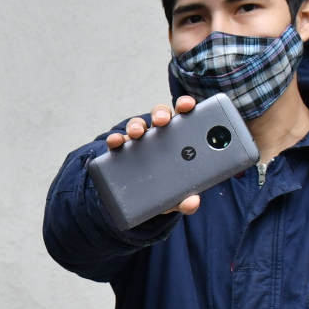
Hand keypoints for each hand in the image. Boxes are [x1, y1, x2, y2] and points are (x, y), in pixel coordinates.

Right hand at [104, 94, 200, 215]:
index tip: (186, 105)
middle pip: (160, 115)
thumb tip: (192, 203)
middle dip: (160, 114)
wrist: (138, 200)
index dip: (185, 106)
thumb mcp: (177, 196)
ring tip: (137, 134)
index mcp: (180, 138)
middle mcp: (159, 134)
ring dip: (137, 126)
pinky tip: (116, 142)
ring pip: (138, 125)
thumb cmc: (165, 189)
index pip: (185, 116)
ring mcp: (139, 141)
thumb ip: (186, 198)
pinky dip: (116, 139)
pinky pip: (118, 141)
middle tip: (162, 121)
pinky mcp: (121, 150)